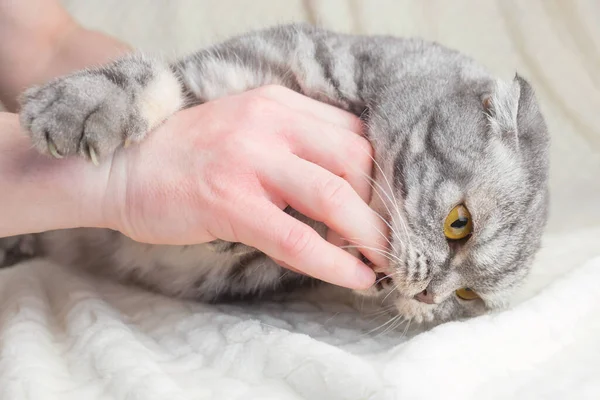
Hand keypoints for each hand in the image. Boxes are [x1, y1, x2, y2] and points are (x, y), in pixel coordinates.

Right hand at [100, 86, 388, 288]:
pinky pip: (296, 236)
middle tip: (395, 239)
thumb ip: (295, 146)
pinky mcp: (229, 200)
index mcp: (280, 103)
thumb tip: (346, 190)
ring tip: (386, 264)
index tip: (391, 208)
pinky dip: (333, 261)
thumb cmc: (187, 155)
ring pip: (334, 196)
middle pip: (357, 161)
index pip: (356, 135)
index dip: (383, 177)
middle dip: (384, 207)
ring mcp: (249, 159)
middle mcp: (270, 122)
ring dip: (370, 235)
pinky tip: (355, 278)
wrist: (120, 166)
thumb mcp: (247, 129)